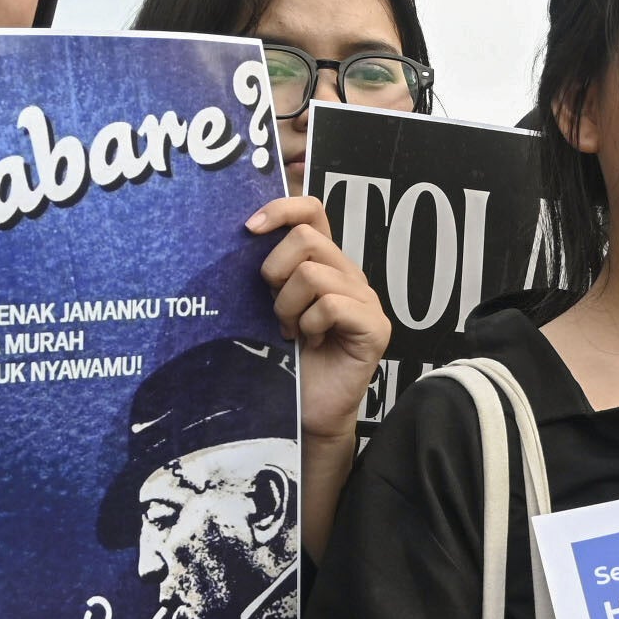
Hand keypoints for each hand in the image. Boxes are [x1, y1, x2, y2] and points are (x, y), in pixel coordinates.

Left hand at [248, 195, 389, 446]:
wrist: (303, 410)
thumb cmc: (283, 359)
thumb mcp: (267, 305)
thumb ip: (268, 272)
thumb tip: (244, 236)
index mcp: (325, 263)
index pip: (312, 210)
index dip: (282, 208)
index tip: (250, 229)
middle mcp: (349, 275)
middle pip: (307, 238)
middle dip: (276, 273)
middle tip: (275, 309)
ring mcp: (366, 300)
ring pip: (314, 275)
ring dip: (289, 307)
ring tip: (292, 332)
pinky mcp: (374, 327)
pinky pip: (331, 306)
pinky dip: (310, 325)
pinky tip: (311, 343)